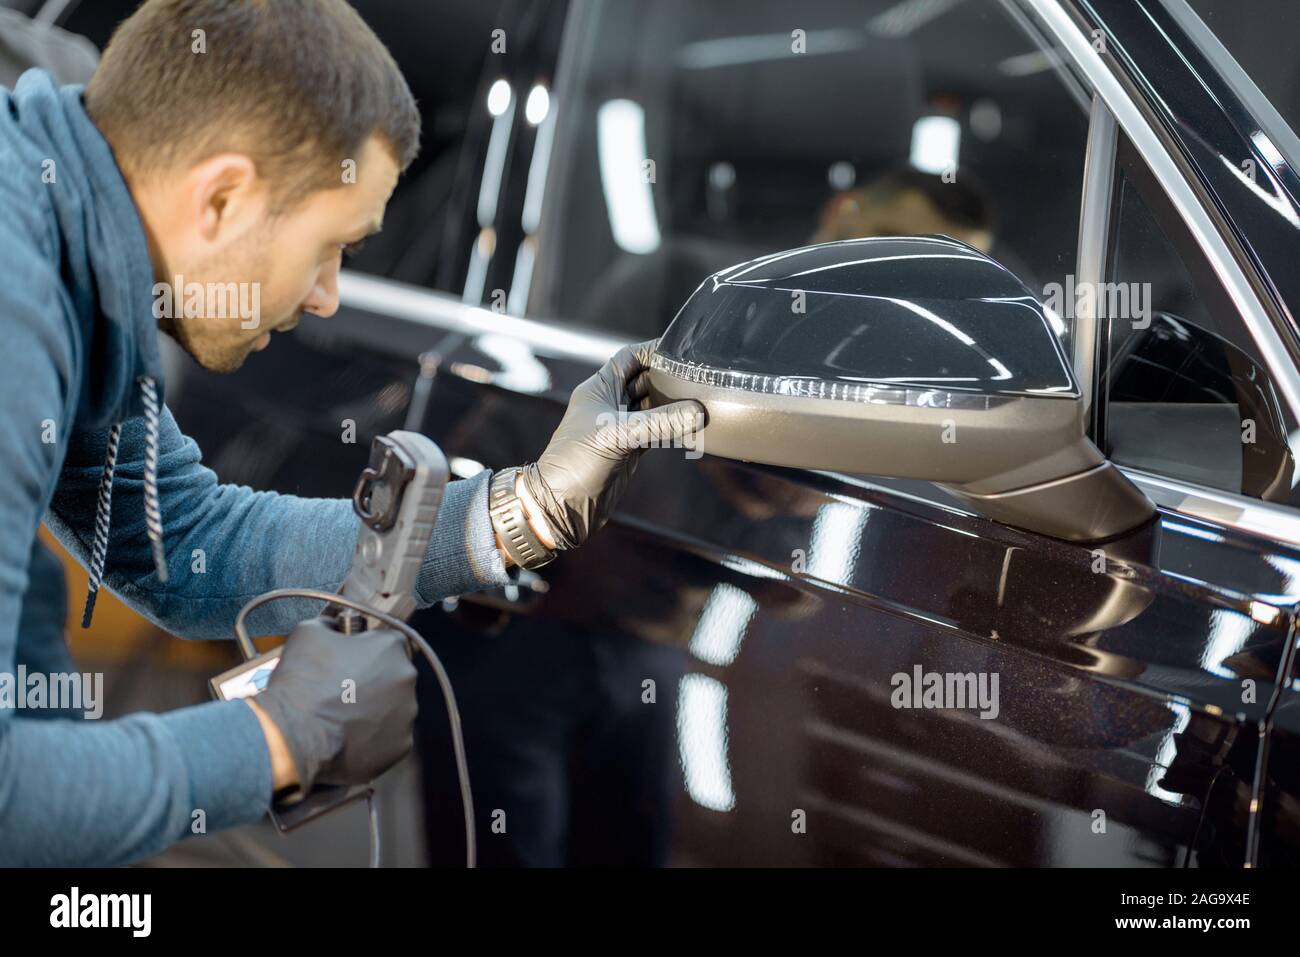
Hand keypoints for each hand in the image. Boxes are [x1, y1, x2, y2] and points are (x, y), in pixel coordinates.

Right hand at [252, 617, 417, 800]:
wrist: (293, 734)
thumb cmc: (302, 680)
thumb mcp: (308, 632)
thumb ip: (331, 624)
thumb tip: (336, 625)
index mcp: (391, 647)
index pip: (389, 642)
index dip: (368, 651)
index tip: (350, 662)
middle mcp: (407, 678)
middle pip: (395, 676)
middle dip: (375, 681)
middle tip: (345, 692)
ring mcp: (407, 714)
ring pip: (395, 708)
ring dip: (377, 710)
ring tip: (345, 718)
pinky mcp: (400, 745)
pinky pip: (391, 737)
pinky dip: (375, 738)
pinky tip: (351, 738)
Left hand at [518, 339, 705, 550]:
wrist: (560, 506)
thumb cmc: (573, 464)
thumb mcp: (616, 435)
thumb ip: (659, 422)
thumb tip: (697, 412)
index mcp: (599, 389)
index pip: (629, 357)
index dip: (653, 350)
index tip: (680, 348)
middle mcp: (609, 405)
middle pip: (645, 380)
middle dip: (669, 377)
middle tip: (699, 376)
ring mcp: (619, 428)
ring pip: (652, 407)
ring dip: (674, 405)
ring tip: (701, 399)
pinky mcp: (628, 451)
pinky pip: (656, 432)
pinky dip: (673, 429)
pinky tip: (691, 428)